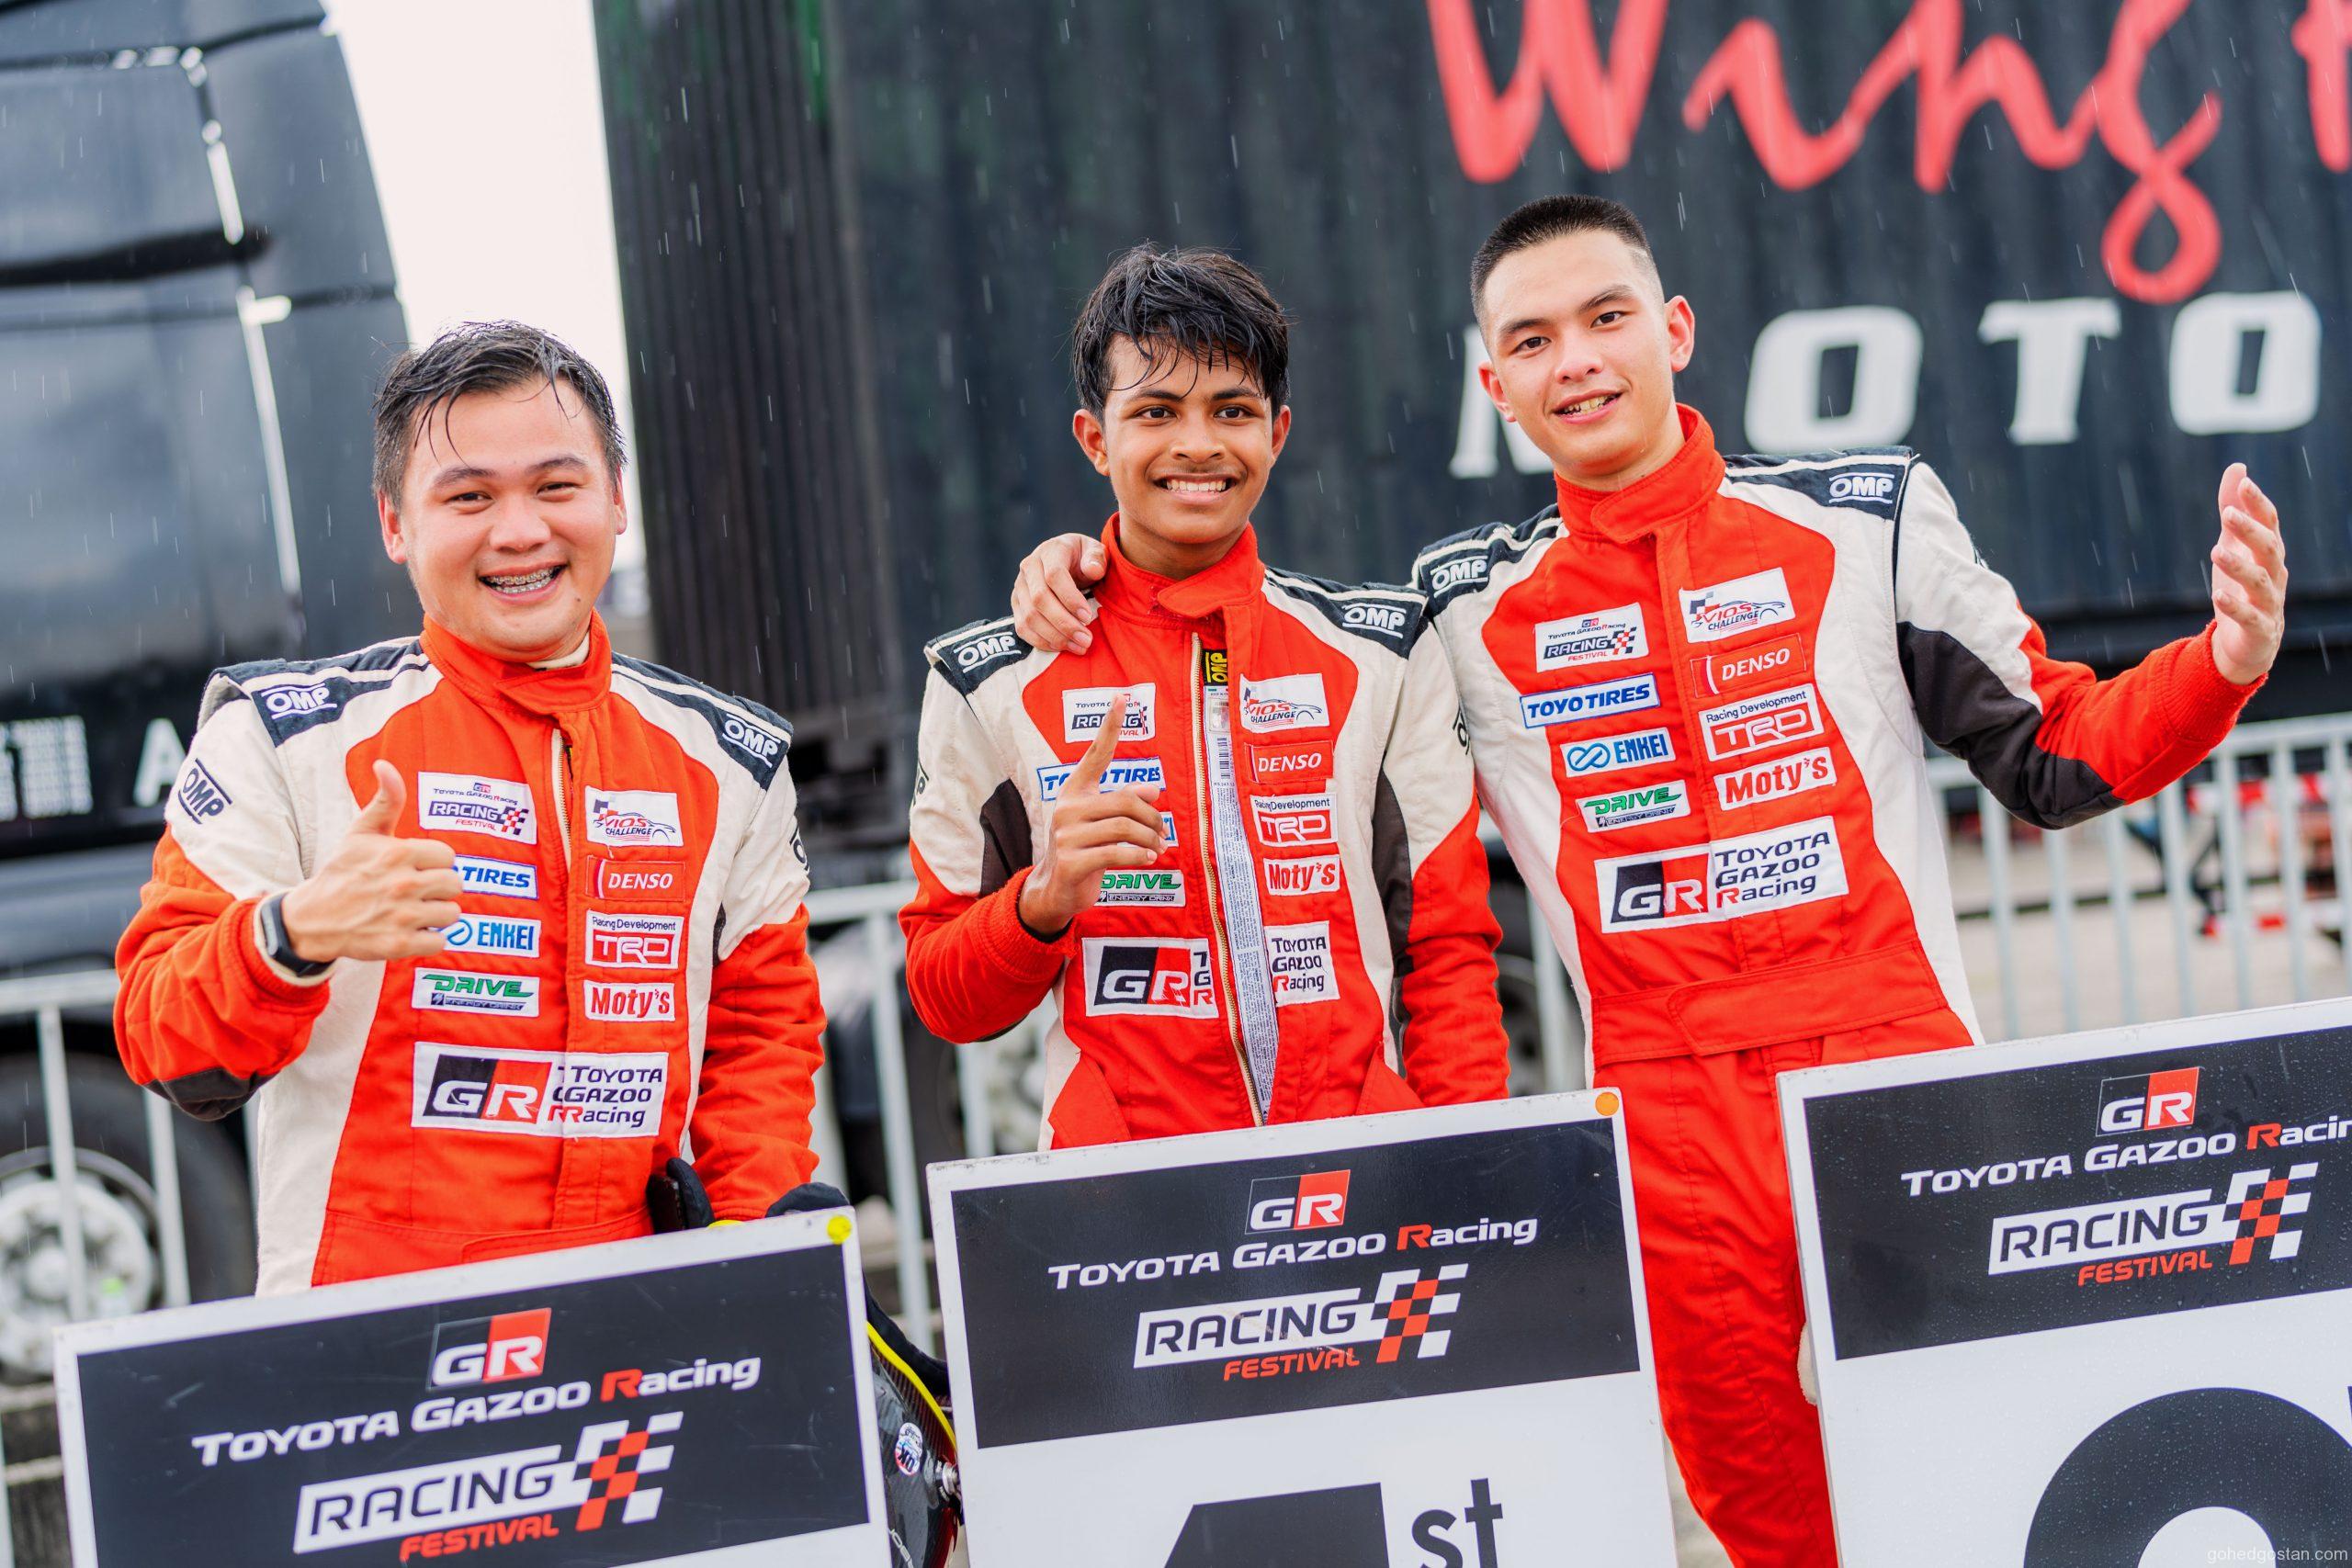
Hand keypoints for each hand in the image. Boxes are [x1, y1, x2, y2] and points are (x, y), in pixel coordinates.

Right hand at [278, 761, 465, 962]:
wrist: (314, 918)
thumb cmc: (344, 870)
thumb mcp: (361, 832)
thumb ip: (385, 799)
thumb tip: (385, 765)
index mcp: (398, 852)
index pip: (448, 856)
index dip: (434, 863)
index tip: (414, 867)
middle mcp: (403, 883)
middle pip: (455, 884)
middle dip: (438, 888)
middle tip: (415, 890)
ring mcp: (402, 915)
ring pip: (452, 913)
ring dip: (436, 913)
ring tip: (412, 910)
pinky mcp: (399, 944)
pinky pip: (440, 940)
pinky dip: (428, 938)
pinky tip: (409, 930)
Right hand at [1012, 532, 1107, 652]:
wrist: (1066, 561)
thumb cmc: (1084, 558)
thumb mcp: (1095, 551)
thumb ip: (1097, 558)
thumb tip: (1093, 570)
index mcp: (1050, 551)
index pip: (1054, 575)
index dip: (1070, 599)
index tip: (1088, 617)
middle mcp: (1029, 567)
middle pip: (1040, 599)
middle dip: (1064, 623)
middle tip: (1086, 640)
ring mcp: (1019, 587)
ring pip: (1029, 617)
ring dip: (1054, 636)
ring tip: (1078, 647)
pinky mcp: (1016, 604)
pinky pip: (1022, 628)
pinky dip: (1041, 641)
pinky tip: (1062, 647)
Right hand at [1016, 695, 1165, 934]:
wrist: (1055, 890)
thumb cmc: (1084, 850)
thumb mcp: (1102, 823)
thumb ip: (1124, 804)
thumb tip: (1154, 790)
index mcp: (1075, 791)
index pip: (1096, 754)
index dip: (1110, 726)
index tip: (1123, 697)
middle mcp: (1067, 808)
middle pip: (1125, 801)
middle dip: (1153, 819)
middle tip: (1164, 833)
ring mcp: (1066, 835)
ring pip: (1125, 828)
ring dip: (1150, 840)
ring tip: (1159, 848)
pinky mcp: (1071, 861)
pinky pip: (1116, 853)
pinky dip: (1140, 856)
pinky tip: (1150, 859)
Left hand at [2208, 463, 2286, 685]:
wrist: (2245, 644)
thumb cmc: (2242, 588)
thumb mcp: (2234, 545)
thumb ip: (2233, 509)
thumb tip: (2237, 468)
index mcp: (2269, 554)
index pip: (2269, 524)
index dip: (2258, 504)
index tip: (2244, 483)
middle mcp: (2274, 575)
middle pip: (2269, 549)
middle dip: (2251, 531)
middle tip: (2228, 514)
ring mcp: (2269, 603)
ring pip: (2260, 581)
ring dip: (2239, 566)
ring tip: (2216, 551)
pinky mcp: (2259, 630)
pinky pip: (2251, 617)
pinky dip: (2236, 607)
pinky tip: (2218, 594)